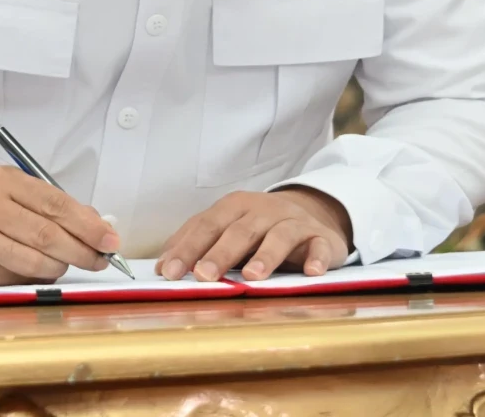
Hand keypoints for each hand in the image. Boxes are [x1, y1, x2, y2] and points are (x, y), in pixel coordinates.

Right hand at [0, 167, 120, 284]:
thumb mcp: (19, 197)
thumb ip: (57, 208)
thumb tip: (100, 227)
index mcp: (5, 181)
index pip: (56, 203)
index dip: (88, 225)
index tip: (111, 240)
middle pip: (47, 234)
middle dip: (81, 250)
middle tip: (101, 260)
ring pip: (34, 260)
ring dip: (59, 266)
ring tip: (66, 264)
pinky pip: (16, 277)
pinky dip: (36, 278)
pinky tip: (39, 271)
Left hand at [155, 187, 352, 281]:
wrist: (312, 212)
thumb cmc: (260, 228)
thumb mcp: (228, 228)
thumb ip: (198, 243)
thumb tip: (163, 266)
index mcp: (235, 207)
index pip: (207, 225)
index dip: (187, 248)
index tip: (169, 272)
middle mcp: (264, 210)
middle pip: (240, 231)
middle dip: (220, 253)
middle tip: (203, 276)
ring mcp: (294, 222)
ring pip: (279, 236)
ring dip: (265, 256)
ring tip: (251, 277)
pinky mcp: (321, 237)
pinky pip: (320, 246)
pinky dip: (317, 258)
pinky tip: (312, 272)